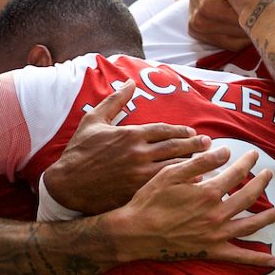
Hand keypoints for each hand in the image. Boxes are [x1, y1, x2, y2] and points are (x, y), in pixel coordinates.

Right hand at [43, 81, 211, 213]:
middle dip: (194, 145)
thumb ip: (114, 101)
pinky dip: (180, 183)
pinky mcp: (136, 192)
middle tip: (209, 144)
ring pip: (173, 167)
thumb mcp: (93, 120)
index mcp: (131, 134)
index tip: (193, 133)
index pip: (164, 130)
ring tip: (208, 162)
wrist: (65, 184)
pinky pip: (164, 186)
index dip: (181, 131)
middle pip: (174, 147)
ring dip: (193, 164)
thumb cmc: (79, 151)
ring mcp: (138, 174)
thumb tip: (129, 82)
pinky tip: (192, 183)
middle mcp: (138, 153)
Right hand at [104, 147, 274, 266]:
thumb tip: (225, 151)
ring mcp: (216, 234)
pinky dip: (256, 260)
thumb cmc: (150, 200)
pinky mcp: (211, 251)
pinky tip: (272, 261)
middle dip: (261, 183)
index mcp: (209, 192)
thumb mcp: (172, 173)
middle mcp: (217, 214)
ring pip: (250, 225)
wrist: (135, 232)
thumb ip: (201, 161)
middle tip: (269, 174)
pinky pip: (238, 256)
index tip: (254, 155)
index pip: (236, 173)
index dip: (247, 162)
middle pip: (248, 196)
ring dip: (269, 217)